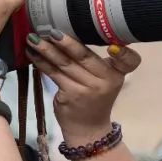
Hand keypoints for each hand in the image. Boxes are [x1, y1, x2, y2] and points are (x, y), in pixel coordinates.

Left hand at [25, 34, 140, 144]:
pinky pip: (53, 74)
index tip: (114, 47)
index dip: (124, 53)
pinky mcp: (69, 96)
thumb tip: (69, 31)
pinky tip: (32, 53)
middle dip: (66, 42)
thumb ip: (95, 62)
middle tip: (52, 30)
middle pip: (85, 57)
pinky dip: (41, 62)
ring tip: (33, 37)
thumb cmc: (95, 100)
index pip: (129, 62)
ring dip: (46, 49)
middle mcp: (105, 82)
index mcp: (116, 74)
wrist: (88, 130)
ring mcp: (86, 90)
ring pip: (64, 64)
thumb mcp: (105, 81)